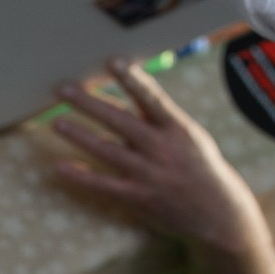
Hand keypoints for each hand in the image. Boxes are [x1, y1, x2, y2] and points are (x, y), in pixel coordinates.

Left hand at [52, 59, 268, 253]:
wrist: (218, 213)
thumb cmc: (199, 165)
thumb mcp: (189, 134)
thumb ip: (161, 115)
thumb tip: (131, 87)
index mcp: (178, 127)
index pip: (152, 97)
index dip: (132, 79)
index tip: (112, 61)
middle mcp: (162, 149)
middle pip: (121, 121)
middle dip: (90, 103)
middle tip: (63, 88)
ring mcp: (149, 175)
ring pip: (108, 151)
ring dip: (80, 136)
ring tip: (57, 123)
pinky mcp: (139, 198)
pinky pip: (104, 186)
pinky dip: (82, 176)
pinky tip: (61, 167)